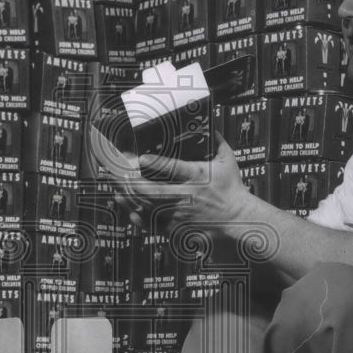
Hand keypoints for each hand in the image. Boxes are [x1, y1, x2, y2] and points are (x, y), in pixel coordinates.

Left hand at [129, 133, 254, 230]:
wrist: (237, 219)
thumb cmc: (232, 189)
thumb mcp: (227, 160)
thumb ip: (216, 141)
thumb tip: (207, 124)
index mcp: (198, 177)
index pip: (175, 169)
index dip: (156, 163)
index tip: (140, 157)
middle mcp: (186, 196)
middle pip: (154, 191)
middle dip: (133, 182)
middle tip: (119, 172)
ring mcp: (179, 214)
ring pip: (148, 206)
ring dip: (129, 195)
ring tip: (115, 185)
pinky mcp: (176, 227)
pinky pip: (150, 222)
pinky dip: (136, 213)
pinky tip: (125, 204)